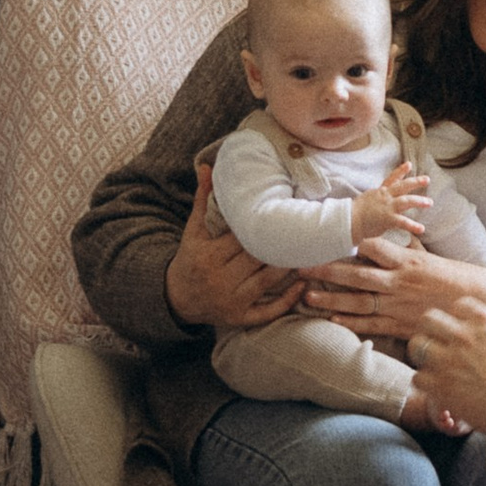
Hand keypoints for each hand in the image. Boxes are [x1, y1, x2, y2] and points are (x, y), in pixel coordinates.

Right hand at [163, 159, 302, 337]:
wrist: (176, 298)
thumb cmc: (190, 258)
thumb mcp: (193, 230)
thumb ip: (202, 199)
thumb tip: (206, 166)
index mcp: (208, 256)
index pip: (241, 238)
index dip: (263, 225)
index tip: (283, 212)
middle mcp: (219, 280)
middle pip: (257, 258)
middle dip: (280, 244)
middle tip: (304, 228)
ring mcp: (231, 302)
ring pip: (268, 281)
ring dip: (290, 266)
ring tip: (308, 249)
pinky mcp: (240, 319)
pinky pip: (268, 312)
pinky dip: (287, 300)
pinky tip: (303, 284)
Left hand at [300, 224, 485, 343]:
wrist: (481, 305)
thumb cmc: (455, 279)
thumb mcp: (431, 257)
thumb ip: (408, 248)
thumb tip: (395, 233)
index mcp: (407, 261)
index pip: (373, 247)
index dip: (347, 243)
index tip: (325, 237)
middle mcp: (399, 283)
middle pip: (356, 274)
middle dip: (327, 270)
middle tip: (301, 266)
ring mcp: (399, 306)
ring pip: (358, 301)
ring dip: (331, 299)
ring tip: (307, 296)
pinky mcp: (402, 327)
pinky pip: (371, 325)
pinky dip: (351, 324)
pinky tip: (332, 321)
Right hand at [350, 169, 433, 244]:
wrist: (348, 221)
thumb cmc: (354, 213)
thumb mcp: (366, 200)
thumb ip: (375, 199)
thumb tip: (377, 199)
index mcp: (379, 192)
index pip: (391, 179)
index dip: (401, 171)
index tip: (409, 164)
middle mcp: (385, 197)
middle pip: (403, 186)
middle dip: (416, 182)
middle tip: (427, 179)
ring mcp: (387, 207)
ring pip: (406, 201)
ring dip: (419, 201)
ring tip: (430, 203)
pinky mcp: (388, 219)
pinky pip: (403, 222)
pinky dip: (413, 226)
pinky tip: (422, 229)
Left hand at [409, 292, 485, 433]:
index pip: (459, 305)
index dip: (460, 317)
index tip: (462, 328)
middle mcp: (463, 334)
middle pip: (429, 319)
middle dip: (433, 330)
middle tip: (440, 344)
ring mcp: (448, 359)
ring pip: (417, 346)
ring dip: (424, 355)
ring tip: (434, 367)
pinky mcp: (440, 385)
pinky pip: (418, 378)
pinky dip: (426, 384)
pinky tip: (438, 389)